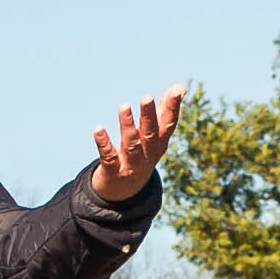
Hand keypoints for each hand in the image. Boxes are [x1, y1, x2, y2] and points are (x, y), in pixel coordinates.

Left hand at [88, 85, 187, 201]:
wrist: (124, 191)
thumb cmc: (142, 154)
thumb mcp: (156, 136)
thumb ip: (165, 110)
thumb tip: (180, 87)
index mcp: (160, 143)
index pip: (169, 124)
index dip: (172, 108)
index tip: (175, 91)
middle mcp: (148, 154)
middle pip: (150, 134)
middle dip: (149, 116)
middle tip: (147, 97)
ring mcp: (131, 164)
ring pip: (131, 144)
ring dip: (127, 126)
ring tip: (124, 106)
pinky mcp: (113, 171)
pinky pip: (109, 157)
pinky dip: (104, 143)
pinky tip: (98, 129)